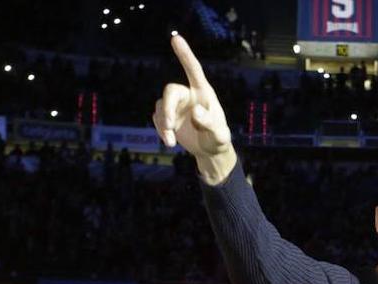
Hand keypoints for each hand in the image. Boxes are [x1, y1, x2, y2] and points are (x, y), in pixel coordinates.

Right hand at [152, 35, 234, 182]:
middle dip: (168, 108)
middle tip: (170, 126)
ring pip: (161, 106)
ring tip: (171, 141)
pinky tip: (170, 141)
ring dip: (163, 124)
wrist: (210, 151)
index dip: (185, 54)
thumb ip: (210, 123)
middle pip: (170, 90)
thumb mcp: (219, 135)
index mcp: (203, 92)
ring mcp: (177, 105)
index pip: (193, 70)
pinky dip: (161, 130)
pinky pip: (157, 118)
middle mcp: (188, 95)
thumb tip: (196, 111)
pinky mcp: (168, 116)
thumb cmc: (218, 139)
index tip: (175, 38)